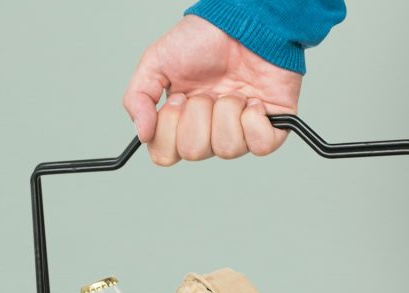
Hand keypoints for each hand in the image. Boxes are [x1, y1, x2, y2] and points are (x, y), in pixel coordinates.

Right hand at [123, 15, 302, 165]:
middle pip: (195, 152)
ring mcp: (240, 132)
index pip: (165, 154)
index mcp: (182, 122)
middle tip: (206, 92)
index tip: (176, 100)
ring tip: (233, 90)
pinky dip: (255, 121)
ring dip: (226, 112)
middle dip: (198, 115)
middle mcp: (210, 131)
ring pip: (226, 149)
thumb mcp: (156, 61)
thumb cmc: (205, 39)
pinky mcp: (271, 129)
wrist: (243, 22)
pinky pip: (261, 146)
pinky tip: (254, 100)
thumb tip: (143, 133)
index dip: (169, 131)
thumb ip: (138, 98)